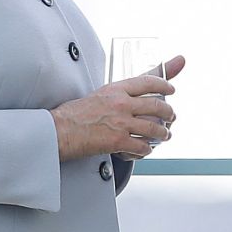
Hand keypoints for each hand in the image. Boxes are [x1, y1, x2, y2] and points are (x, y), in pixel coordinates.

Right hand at [53, 55, 185, 160]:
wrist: (59, 131)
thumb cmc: (73, 115)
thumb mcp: (99, 95)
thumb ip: (117, 94)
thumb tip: (129, 95)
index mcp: (116, 89)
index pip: (148, 81)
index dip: (164, 85)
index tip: (170, 88)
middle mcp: (121, 103)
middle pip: (157, 105)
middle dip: (169, 113)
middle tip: (171, 117)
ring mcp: (121, 122)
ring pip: (154, 128)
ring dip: (163, 134)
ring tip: (164, 136)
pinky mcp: (118, 141)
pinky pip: (142, 146)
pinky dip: (146, 150)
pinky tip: (144, 149)